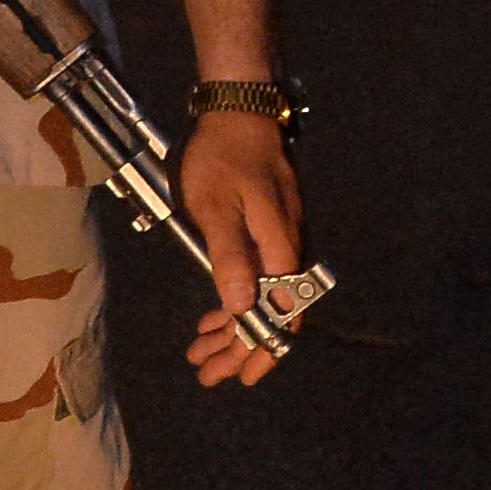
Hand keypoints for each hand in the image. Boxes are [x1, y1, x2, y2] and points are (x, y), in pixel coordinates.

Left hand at [177, 108, 305, 389]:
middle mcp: (288, 251)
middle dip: (240, 349)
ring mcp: (281, 243)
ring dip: (232, 329)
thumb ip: (231, 256)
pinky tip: (213, 317)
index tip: (240, 375)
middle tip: (208, 374)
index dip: (260, 348)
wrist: (240, 114)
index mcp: (279, 248)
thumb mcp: (217, 207)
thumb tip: (240, 307)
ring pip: (262, 300)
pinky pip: (258, 281)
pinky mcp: (270, 235)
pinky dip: (234, 301)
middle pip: (272, 315)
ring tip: (202, 352)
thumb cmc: (223, 158)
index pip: (278, 313)